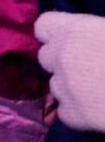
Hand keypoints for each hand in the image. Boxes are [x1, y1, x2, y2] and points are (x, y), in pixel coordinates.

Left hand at [35, 11, 104, 131]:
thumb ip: (95, 35)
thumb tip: (92, 41)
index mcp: (75, 30)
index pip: (44, 27)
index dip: (55, 34)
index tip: (68, 40)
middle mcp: (62, 56)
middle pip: (46, 56)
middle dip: (62, 61)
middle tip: (87, 68)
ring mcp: (65, 87)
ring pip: (55, 85)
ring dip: (70, 87)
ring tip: (96, 91)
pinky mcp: (75, 115)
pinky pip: (66, 112)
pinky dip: (78, 112)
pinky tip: (98, 110)